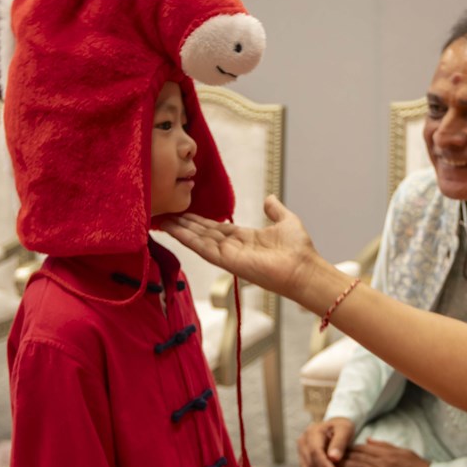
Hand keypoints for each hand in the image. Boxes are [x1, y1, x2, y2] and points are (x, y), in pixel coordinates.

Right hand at [161, 196, 324, 302]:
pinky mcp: (227, 262)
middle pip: (202, 233)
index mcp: (245, 238)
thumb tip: (269, 198)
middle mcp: (233, 247)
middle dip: (184, 224)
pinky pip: (203, 248)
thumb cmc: (299, 250)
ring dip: (181, 230)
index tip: (183, 211)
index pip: (215, 228)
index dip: (198, 220)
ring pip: (199, 240)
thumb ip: (274, 210)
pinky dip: (188, 239)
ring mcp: (228, 255)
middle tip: (165, 213)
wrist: (304, 269)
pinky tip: (174, 230)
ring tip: (163, 220)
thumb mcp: (286, 221)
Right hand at [297, 417, 355, 466]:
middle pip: (310, 462)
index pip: (315, 451)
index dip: (323, 464)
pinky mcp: (303, 459)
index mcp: (312, 431)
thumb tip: (333, 458)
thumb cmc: (342, 428)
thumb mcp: (345, 430)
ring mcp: (301, 451)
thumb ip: (340, 442)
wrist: (335, 428)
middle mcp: (303, 441)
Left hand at [338, 439, 431, 466]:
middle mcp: (383, 463)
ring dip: (343, 465)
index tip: (338, 447)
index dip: (350, 447)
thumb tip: (367, 441)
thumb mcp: (403, 451)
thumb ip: (384, 446)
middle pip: (358, 457)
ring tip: (329, 464)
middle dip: (343, 455)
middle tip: (327, 454)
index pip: (364, 448)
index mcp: (388, 453)